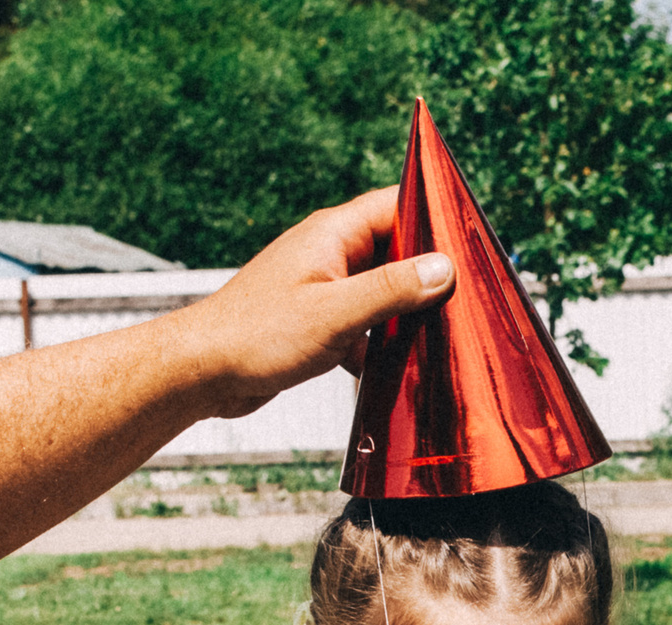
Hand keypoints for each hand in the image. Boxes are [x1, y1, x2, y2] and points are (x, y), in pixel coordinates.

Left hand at [177, 188, 455, 419]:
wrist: (202, 372)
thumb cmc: (255, 336)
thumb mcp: (336, 313)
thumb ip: (391, 289)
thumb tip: (443, 268)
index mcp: (333, 234)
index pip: (397, 204)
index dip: (435, 218)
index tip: (469, 244)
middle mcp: (328, 254)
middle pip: (395, 250)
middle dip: (425, 276)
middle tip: (461, 301)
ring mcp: (321, 288)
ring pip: (380, 293)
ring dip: (402, 317)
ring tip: (431, 339)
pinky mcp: (315, 322)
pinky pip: (361, 325)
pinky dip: (376, 345)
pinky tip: (389, 371)